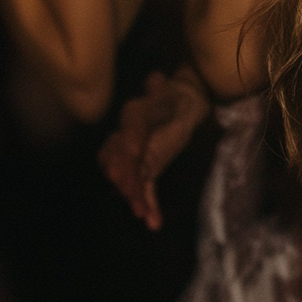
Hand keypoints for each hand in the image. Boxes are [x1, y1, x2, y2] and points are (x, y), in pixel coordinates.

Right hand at [99, 68, 210, 229]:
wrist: (183, 108)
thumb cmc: (171, 97)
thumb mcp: (166, 90)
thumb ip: (156, 86)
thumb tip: (153, 79)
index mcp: (130, 117)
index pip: (125, 131)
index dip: (129, 141)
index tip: (135, 152)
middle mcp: (125, 140)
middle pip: (119, 163)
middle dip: (125, 179)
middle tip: (133, 194)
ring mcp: (134, 159)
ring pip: (129, 180)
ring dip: (135, 198)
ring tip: (143, 213)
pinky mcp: (146, 171)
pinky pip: (144, 189)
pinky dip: (148, 205)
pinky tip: (153, 222)